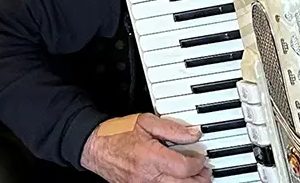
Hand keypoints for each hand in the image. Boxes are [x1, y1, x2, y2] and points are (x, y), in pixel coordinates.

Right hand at [80, 113, 211, 182]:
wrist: (95, 147)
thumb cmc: (117, 133)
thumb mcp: (147, 122)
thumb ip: (173, 129)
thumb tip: (194, 134)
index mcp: (151, 158)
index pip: (185, 167)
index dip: (198, 163)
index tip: (201, 158)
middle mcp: (147, 177)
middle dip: (199, 179)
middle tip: (205, 171)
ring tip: (194, 177)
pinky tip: (177, 180)